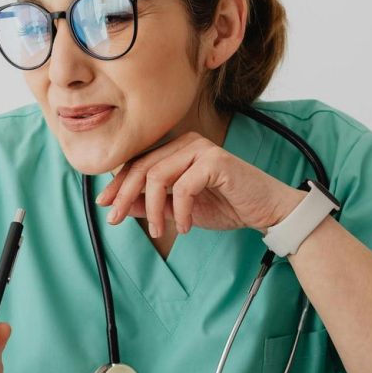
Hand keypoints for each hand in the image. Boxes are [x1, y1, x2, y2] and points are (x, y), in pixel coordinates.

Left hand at [96, 132, 303, 237]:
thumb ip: (151, 205)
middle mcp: (187, 142)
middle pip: (143, 167)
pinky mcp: (216, 160)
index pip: (138, 163)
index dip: (118, 184)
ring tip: (158, 230)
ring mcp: (202, 148)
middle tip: (115, 220)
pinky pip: (183, 187)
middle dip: (125, 195)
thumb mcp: (180, 210)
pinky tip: (184, 227)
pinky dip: (179, 211)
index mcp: (177, 149)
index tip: (105, 206)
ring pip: (158, 176)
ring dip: (152, 208)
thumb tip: (118, 205)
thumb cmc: (226, 206)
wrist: (266, 210)